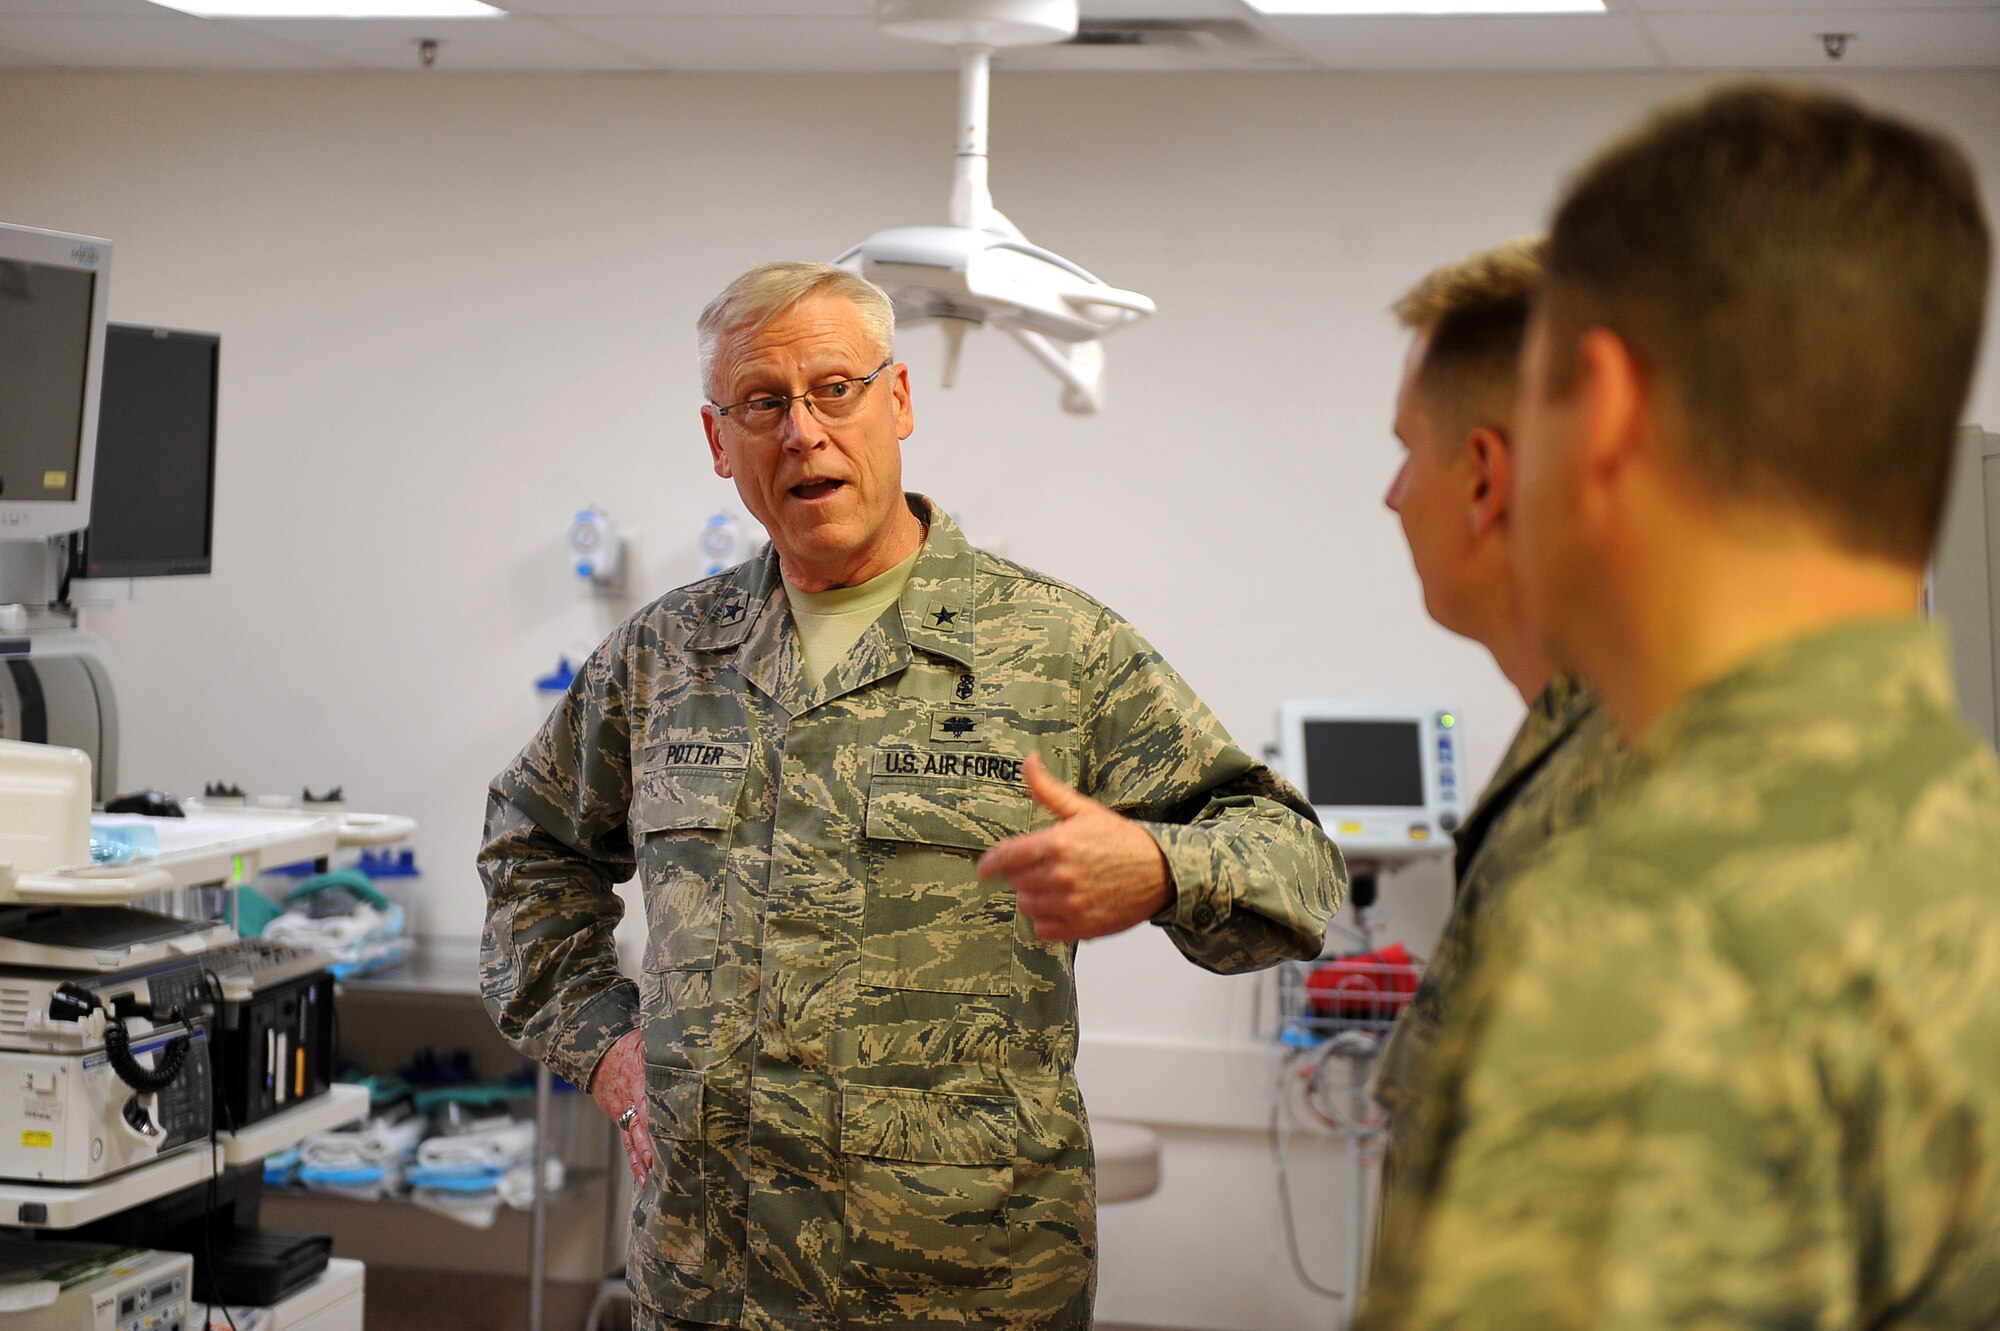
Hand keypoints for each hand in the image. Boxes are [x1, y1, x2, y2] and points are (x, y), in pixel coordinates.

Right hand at [590, 1027, 652, 1181]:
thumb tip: (689, 1048)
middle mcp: (629, 1099)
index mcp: (636, 1078)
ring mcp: (623, 1111)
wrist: (598, 1053)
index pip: (646, 1100)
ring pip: (632, 1138)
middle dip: (647, 1145)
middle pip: (640, 1124)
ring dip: (641, 1158)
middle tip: (657, 1162)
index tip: (666, 1132)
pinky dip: (634, 1159)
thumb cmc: (627, 1045)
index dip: (654, 1118)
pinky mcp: (621, 1119)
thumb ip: (664, 1049)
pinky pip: (627, 1141)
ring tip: (650, 1178)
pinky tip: (642, 1175)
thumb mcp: (644, 1041)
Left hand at [976, 753, 1172, 942]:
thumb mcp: (1084, 810)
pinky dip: (1047, 920)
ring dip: (1034, 897)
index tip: (983, 870)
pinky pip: (1042, 930)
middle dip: (1025, 874)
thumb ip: (1048, 790)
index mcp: (1057, 844)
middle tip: (1047, 868)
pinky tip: (1063, 906)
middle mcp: (1060, 876)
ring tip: (1056, 886)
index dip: (990, 864)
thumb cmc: (1121, 840)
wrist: (1160, 872)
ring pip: (1026, 906)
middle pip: (1016, 882)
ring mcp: (1070, 905)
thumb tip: (1028, 760)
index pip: (1008, 857)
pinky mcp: (1080, 928)